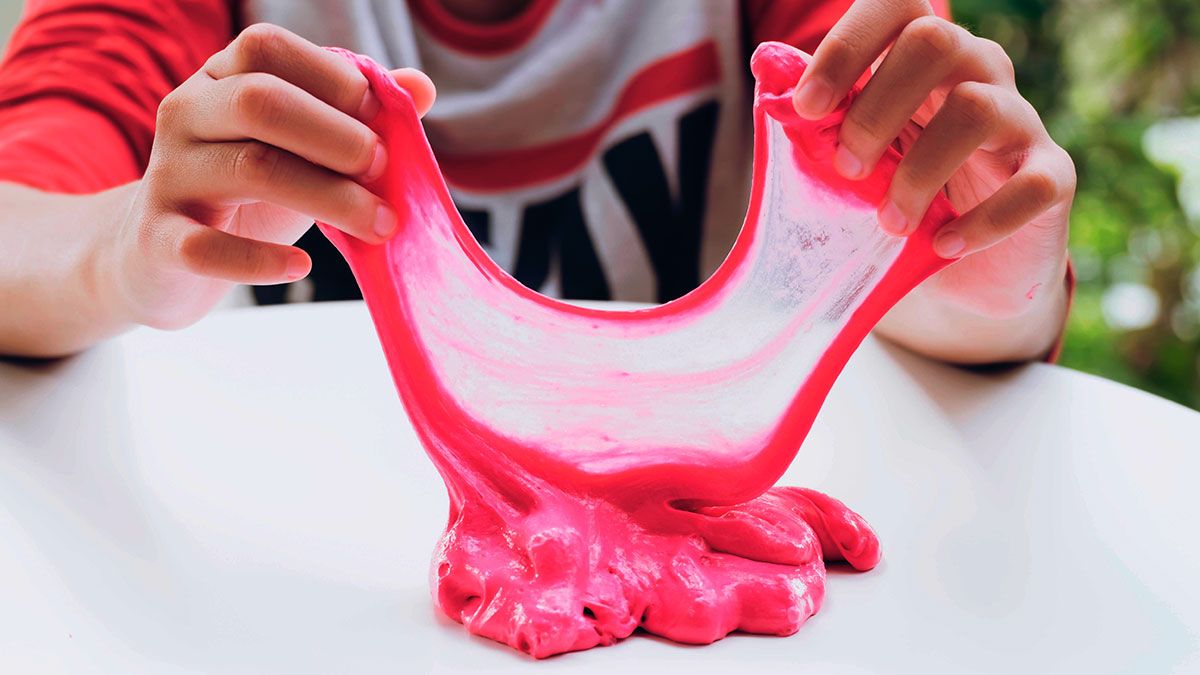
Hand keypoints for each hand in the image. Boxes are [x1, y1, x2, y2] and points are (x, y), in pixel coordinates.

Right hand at [110, 23, 434, 328]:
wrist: (159, 256)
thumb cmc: (248, 192)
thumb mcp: (301, 148)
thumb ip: (355, 116)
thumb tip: (420, 86)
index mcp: (219, 80)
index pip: (267, 48)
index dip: (334, 78)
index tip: (382, 119)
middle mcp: (186, 114)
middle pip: (261, 101)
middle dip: (337, 134)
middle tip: (384, 170)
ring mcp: (168, 176)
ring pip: (251, 168)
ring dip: (330, 197)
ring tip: (378, 224)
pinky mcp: (158, 240)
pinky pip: (204, 246)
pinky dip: (259, 260)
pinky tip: (301, 265)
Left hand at [792, 1, 1073, 320]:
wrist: (964, 272)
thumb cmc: (898, 197)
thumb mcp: (852, 159)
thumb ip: (818, 121)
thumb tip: (767, 72)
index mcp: (922, 58)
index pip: (897, 5)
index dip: (848, 45)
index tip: (808, 106)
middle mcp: (978, 71)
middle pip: (935, 41)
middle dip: (875, 108)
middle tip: (847, 169)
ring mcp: (1020, 121)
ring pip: (977, 107)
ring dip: (920, 172)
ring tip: (890, 224)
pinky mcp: (1053, 177)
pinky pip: (1033, 184)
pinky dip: (983, 221)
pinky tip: (944, 246)